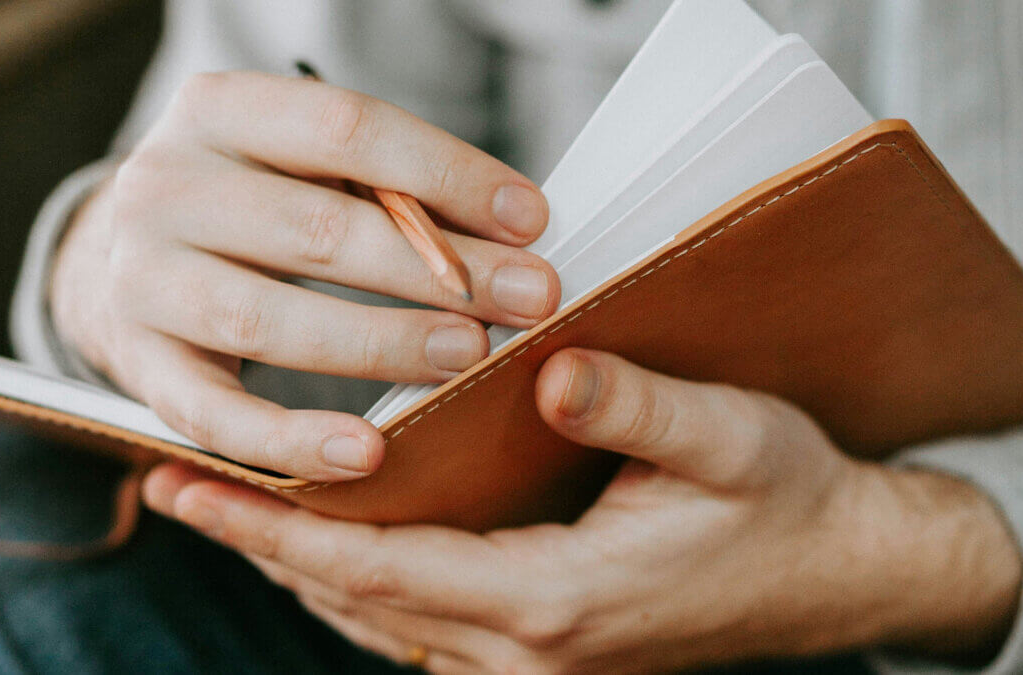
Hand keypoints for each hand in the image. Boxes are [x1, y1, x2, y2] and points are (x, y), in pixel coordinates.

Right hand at [50, 71, 559, 480]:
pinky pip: (216, 416)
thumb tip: (514, 233)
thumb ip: (388, 186)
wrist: (126, 255)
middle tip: (530, 297)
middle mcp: (165, 187)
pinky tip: (367, 453)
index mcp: (220, 111)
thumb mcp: (304, 163)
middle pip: (316, 228)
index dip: (446, 173)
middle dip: (437, 268)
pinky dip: (293, 439)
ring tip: (468, 354)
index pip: (346, 128)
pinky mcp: (141, 366)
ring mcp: (141, 281)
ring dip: (381, 342)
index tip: (530, 218)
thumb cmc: (255, 204)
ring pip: (268, 320)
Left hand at [143, 348, 1022, 672]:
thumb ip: (636, 407)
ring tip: (236, 510)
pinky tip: (338, 549)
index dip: (278, 526)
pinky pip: (425, 628)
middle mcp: (533, 648)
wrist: (842, 571)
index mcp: (559, 596)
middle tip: (180, 487)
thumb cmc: (787, 499)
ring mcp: (540, 662)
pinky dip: (364, 586)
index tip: (192, 488)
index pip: (381, 565)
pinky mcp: (551, 650)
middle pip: (361, 600)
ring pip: (384, 622)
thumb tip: (547, 369)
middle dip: (264, 546)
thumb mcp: (728, 436)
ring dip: (306, 568)